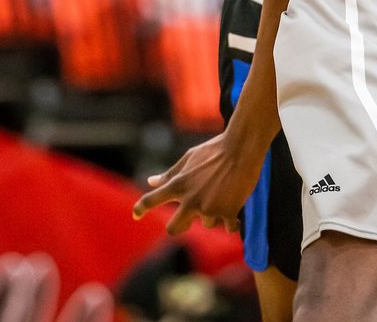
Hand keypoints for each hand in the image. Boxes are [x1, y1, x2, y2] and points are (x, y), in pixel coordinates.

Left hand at [132, 132, 261, 235]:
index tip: (135, 215)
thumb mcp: (189, 158)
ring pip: (206, 224)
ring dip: (212, 215)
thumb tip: (151, 181)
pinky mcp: (228, 213)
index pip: (152, 199)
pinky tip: (236, 206)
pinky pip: (228, 227)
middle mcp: (190, 200)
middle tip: (189, 217)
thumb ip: (170, 174)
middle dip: (179, 225)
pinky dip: (232, 220)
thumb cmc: (214, 150)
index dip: (141, 208)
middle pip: (174, 228)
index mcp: (179, 184)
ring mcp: (208, 208)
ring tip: (223, 194)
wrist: (241, 148)